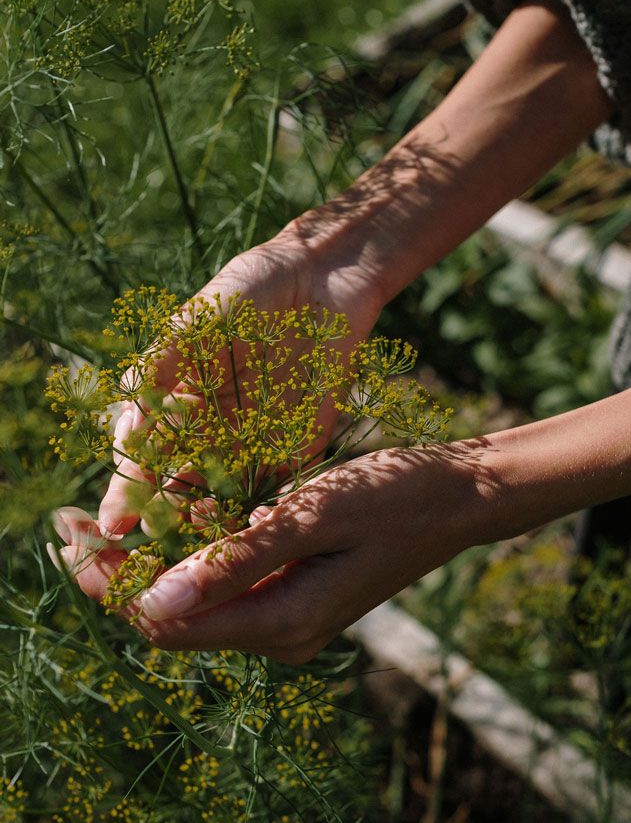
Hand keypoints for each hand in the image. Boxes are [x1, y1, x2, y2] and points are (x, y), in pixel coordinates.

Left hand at [65, 441, 492, 663]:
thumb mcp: (312, 516)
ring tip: (101, 521)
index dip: (107, 581)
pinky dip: (189, 558)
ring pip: (193, 604)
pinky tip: (169, 520)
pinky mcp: (293, 598)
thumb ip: (234, 560)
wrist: (458, 500)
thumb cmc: (395, 497)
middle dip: (115, 574)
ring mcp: (287, 619)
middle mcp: (279, 634)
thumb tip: (151, 601)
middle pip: (172, 619)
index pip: (165, 620)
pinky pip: (224, 588)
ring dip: (147, 566)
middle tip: (65, 522)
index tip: (63, 532)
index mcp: (281, 621)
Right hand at [98, 226, 385, 538]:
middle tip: (155, 543)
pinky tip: (251, 532)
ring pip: (223, 499)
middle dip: (163, 520)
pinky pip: (277, 491)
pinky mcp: (297, 448)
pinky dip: (263, 514)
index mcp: (175, 403)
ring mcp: (252, 443)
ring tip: (199, 542)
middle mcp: (209, 431)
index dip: (126, 493)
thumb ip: (161, 363)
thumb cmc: (249, 289)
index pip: (142, 458)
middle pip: (177, 489)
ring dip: (210, 524)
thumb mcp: (197, 318)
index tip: (114, 526)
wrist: (323, 279)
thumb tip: (126, 416)